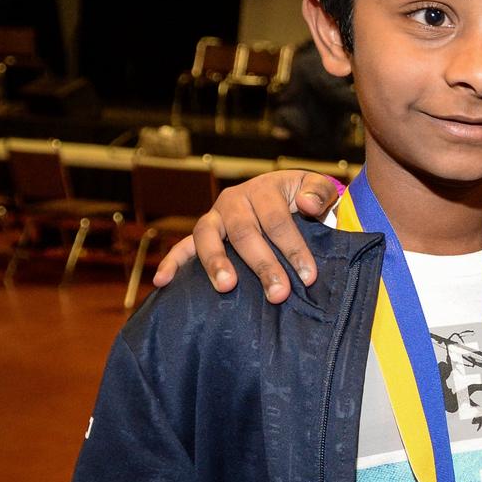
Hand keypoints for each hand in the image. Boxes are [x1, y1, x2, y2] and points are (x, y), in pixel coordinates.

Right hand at [152, 170, 338, 301]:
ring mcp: (215, 217)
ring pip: (209, 237)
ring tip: (227, 286)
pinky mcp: (203, 233)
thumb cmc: (305, 198)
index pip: (278, 221)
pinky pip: (183, 246)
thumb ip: (319, 192)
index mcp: (264, 189)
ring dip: (216, 262)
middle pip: (245, 233)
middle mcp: (234, 200)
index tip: (308, 277)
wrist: (286, 196)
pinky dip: (171, 262)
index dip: (293, 249)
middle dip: (263, 265)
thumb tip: (307, 205)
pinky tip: (162, 281)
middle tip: (279, 293)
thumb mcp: (318, 188)